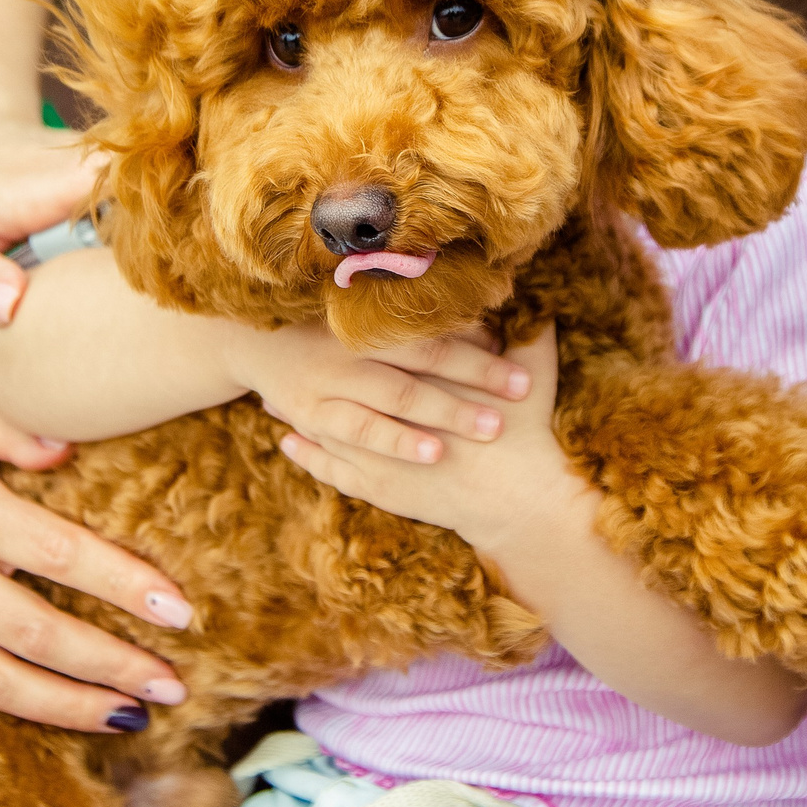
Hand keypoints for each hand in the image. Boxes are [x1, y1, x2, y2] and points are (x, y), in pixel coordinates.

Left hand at [272, 325, 584, 549]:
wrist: (522, 505)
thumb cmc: (530, 440)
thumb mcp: (535, 380)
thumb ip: (531, 339)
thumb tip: (536, 302)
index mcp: (428, 382)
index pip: (389, 356)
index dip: (361, 335)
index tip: (332, 313)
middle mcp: (396, 416)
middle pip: (347, 387)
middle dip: (316, 369)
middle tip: (284, 349)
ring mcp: (384, 456)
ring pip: (331, 427)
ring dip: (300, 413)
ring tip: (269, 399)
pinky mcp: (382, 490)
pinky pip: (334, 471)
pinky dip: (310, 457)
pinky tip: (289, 445)